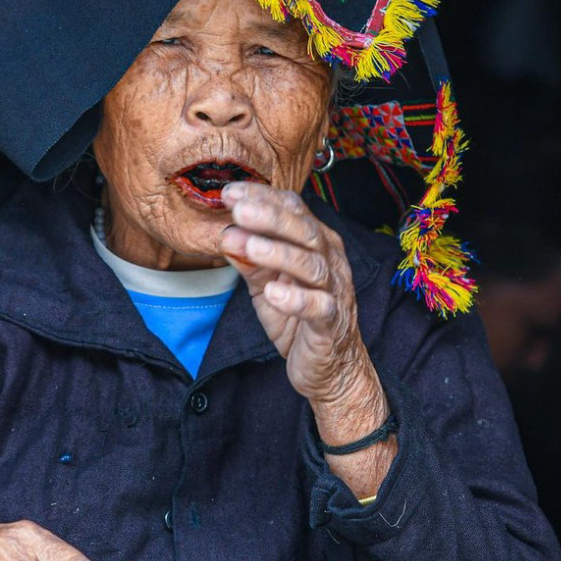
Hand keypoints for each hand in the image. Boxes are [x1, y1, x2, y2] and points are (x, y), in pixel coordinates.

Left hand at [216, 182, 377, 410]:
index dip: (263, 199)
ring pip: (312, 265)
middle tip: (239, 210)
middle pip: (305, 231)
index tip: (229, 193)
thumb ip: (249, 260)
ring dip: (280, 253)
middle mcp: (330, 261)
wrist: (330, 366)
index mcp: (315, 244)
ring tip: (250, 246)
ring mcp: (334, 291)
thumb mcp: (267, 284)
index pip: (294, 210)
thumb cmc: (299, 318)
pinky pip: (319, 307)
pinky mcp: (331, 323)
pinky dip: (297, 299)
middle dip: (271, 218)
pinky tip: (274, 293)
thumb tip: (226, 235)